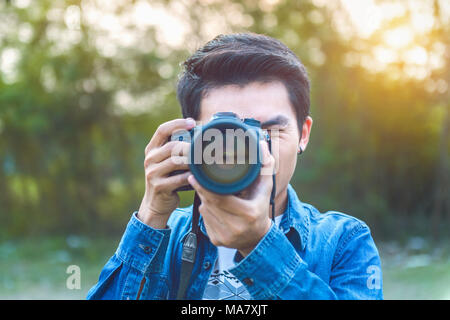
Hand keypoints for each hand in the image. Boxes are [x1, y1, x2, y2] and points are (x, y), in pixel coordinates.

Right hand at [137, 118, 195, 227]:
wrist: (156, 204)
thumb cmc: (168, 179)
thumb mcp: (167, 162)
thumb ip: (177, 149)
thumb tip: (201, 133)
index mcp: (152, 149)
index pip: (162, 130)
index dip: (177, 123)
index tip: (192, 122)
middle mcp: (150, 159)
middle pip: (172, 146)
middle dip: (190, 146)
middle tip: (205, 147)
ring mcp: (152, 173)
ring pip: (176, 161)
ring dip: (192, 161)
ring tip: (205, 161)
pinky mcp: (159, 187)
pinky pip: (179, 179)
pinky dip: (191, 177)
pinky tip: (199, 176)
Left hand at [187, 140, 275, 255]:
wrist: (258, 238)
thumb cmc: (260, 208)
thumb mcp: (265, 188)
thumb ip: (264, 166)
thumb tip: (260, 144)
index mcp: (248, 214)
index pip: (219, 198)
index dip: (204, 187)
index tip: (195, 177)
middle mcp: (236, 227)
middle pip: (210, 203)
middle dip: (203, 191)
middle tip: (198, 180)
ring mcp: (225, 236)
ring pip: (205, 211)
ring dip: (205, 200)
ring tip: (212, 194)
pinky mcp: (216, 241)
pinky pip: (205, 221)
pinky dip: (206, 212)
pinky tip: (214, 209)